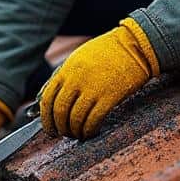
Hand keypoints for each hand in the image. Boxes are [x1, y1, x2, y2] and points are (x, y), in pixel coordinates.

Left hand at [39, 18, 158, 138]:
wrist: (133, 46)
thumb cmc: (106, 52)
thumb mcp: (78, 58)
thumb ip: (65, 76)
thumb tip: (53, 97)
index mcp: (66, 70)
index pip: (47, 99)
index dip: (46, 118)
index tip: (49, 128)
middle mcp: (76, 81)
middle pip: (60, 111)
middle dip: (60, 127)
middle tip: (64, 134)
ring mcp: (92, 89)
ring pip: (75, 119)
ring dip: (75, 131)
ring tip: (78, 135)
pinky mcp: (109, 97)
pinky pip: (93, 120)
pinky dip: (89, 130)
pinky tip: (91, 132)